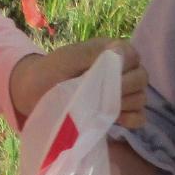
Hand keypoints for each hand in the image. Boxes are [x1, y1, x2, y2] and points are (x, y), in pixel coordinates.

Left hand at [9, 38, 149, 128]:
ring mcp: (121, 93)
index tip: (106, 76)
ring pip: (141, 98)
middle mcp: (121, 71)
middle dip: (125, 88)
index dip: (125, 67)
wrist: (33, 95)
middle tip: (101, 95)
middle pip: (141, 79)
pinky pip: (139, 117)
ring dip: (126, 105)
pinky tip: (117, 122)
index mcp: (111, 52)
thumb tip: (121, 52)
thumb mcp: (68, 58)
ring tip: (104, 109)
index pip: (134, 57)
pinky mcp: (118, 113)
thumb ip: (93, 53)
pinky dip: (132, 120)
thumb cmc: (50, 72)